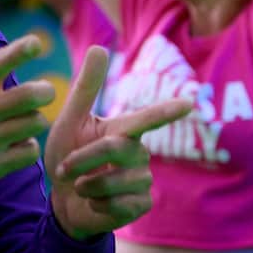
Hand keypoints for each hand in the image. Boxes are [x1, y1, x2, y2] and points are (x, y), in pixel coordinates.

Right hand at [0, 0, 54, 215]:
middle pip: (31, 96)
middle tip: (40, 94)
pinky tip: (12, 147)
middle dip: (43, 92)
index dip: (18, 52)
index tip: (36, 43)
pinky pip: (30, 151)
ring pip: (35, 123)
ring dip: (32, 122)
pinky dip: (26, 149)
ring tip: (18, 123)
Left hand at [44, 47, 192, 239]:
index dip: (166, 111)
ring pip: (115, 181)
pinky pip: (119, 205)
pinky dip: (96, 205)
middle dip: (82, 159)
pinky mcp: (142, 205)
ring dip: (86, 185)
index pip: (146, 118)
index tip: (189, 103)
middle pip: (114, 148)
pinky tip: (94, 203)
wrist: (63, 200)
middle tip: (63, 169)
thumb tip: (99, 47)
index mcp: (123, 130)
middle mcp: (138, 152)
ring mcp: (143, 180)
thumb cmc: (67, 155)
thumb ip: (86, 89)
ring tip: (80, 186)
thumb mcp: (69, 122)